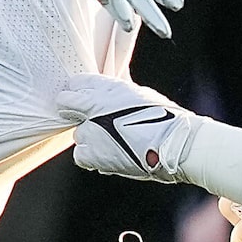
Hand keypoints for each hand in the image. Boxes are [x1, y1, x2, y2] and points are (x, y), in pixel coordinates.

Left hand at [59, 72, 198, 179]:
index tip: (80, 99)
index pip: (76, 84)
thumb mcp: (142, 95)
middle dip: (74, 111)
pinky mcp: (91, 154)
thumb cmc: (166, 119)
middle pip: (67, 105)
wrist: (174, 145)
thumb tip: (111, 90)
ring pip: (78, 133)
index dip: (77, 92)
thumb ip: (119, 94)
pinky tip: (107, 155)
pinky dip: (91, 157)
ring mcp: (91, 131)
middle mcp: (95, 106)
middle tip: (90, 120)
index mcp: (109, 88)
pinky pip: (80, 155)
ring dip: (89, 137)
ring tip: (111, 142)